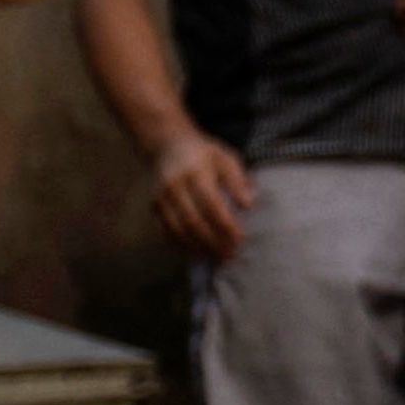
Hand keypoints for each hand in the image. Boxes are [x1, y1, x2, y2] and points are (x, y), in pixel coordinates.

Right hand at [146, 129, 253, 263]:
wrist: (168, 145)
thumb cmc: (204, 153)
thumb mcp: (226, 158)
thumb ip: (237, 181)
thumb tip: (249, 205)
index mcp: (194, 173)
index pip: (211, 205)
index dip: (226, 225)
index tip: (241, 239)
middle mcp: (174, 187)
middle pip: (193, 221)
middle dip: (213, 241)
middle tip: (231, 255)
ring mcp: (161, 198)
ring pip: (178, 229)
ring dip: (197, 247)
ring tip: (216, 259)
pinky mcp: (154, 206)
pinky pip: (167, 230)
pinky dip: (181, 245)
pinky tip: (196, 254)